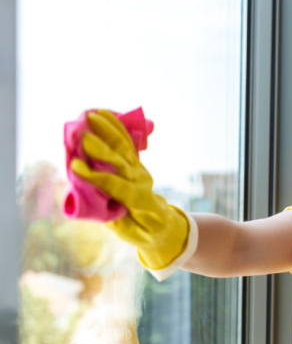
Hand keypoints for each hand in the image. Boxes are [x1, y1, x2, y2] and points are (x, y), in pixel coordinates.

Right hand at [70, 109, 188, 269]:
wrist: (162, 224)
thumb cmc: (142, 230)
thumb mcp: (127, 230)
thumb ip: (111, 214)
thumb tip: (89, 196)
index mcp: (140, 201)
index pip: (117, 186)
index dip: (97, 177)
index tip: (76, 168)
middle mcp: (141, 181)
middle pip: (121, 162)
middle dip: (101, 150)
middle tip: (84, 136)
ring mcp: (139, 170)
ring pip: (124, 148)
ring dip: (107, 131)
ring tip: (91, 116)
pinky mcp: (135, 163)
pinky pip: (126, 143)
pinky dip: (115, 127)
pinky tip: (102, 113)